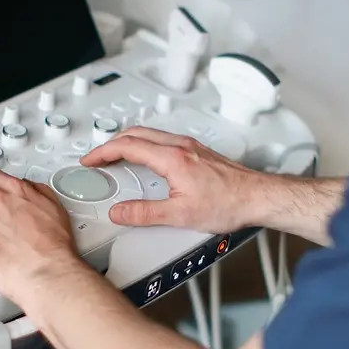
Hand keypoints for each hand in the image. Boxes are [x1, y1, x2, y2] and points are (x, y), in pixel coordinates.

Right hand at [79, 127, 264, 233]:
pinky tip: (148, 159)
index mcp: (172, 158)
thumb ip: (145, 214)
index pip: (127, 146)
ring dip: (129, 142)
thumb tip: (121, 212)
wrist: (257, 198)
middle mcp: (181, 146)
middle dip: (111, 143)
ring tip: (117, 157)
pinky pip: (163, 140)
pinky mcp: (198, 151)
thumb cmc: (229, 203)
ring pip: (150, 134)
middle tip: (98, 158)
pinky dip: (146, 145)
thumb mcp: (180, 215)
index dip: (103, 152)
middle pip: (136, 134)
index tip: (91, 160)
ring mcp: (190, 146)